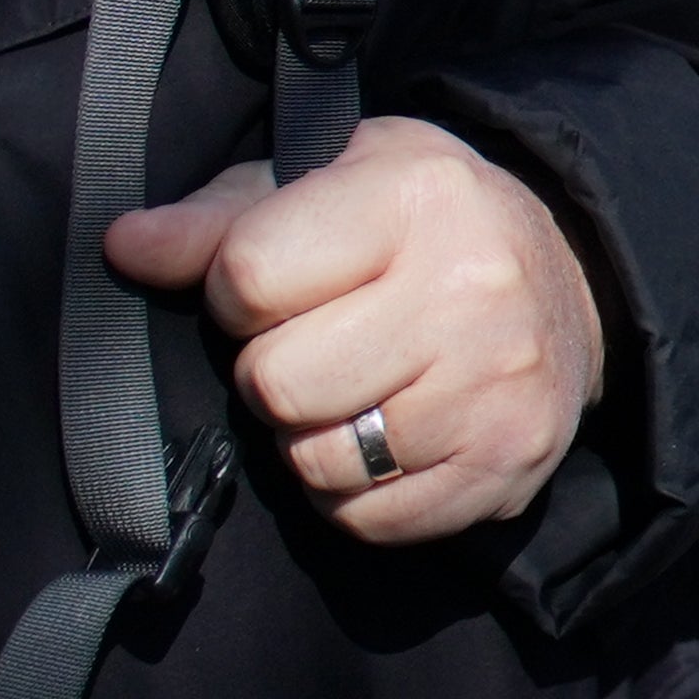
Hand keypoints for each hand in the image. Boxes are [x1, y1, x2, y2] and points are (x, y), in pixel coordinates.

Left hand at [100, 117, 605, 543]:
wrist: (573, 282)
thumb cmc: (422, 224)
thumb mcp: (333, 179)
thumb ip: (222, 216)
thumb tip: (124, 246)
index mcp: (418, 194)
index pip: (246, 276)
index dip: (237, 293)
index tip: (280, 286)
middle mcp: (473, 286)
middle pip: (277, 383)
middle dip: (277, 372)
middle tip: (323, 345)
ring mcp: (498, 384)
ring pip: (319, 461)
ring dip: (315, 439)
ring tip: (359, 392)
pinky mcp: (510, 463)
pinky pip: (368, 520)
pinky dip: (359, 493)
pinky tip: (392, 438)